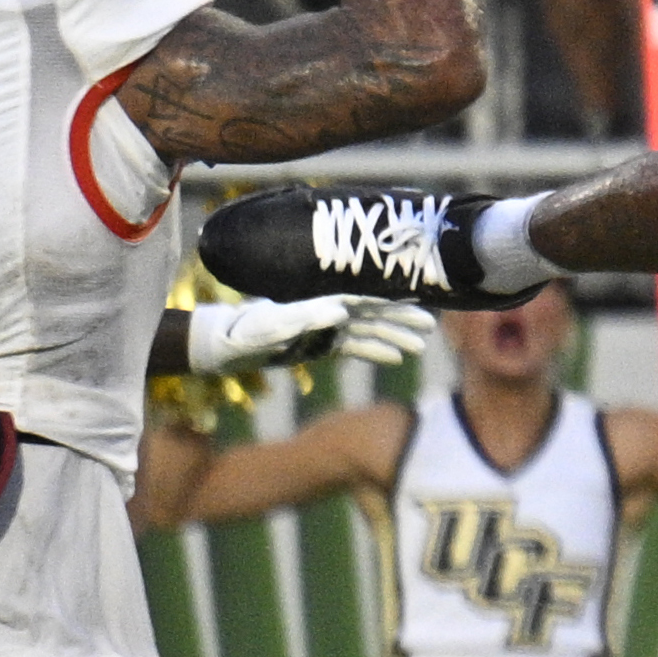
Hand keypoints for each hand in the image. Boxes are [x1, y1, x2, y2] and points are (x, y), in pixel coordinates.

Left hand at [187, 295, 434, 373]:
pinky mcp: (322, 345)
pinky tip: (396, 358)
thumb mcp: (271, 325)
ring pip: (368, 331)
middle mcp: (327, 309)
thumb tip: (340, 310)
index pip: (362, 297)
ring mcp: (326, 327)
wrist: (227, 346)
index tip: (416, 299)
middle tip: (430, 326)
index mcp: (319, 299)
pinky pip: (354, 348)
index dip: (390, 298)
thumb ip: (303, 317)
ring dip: (394, 337)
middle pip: (372, 313)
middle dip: (401, 319)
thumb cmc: (245, 332)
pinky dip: (374, 352)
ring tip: (421, 346)